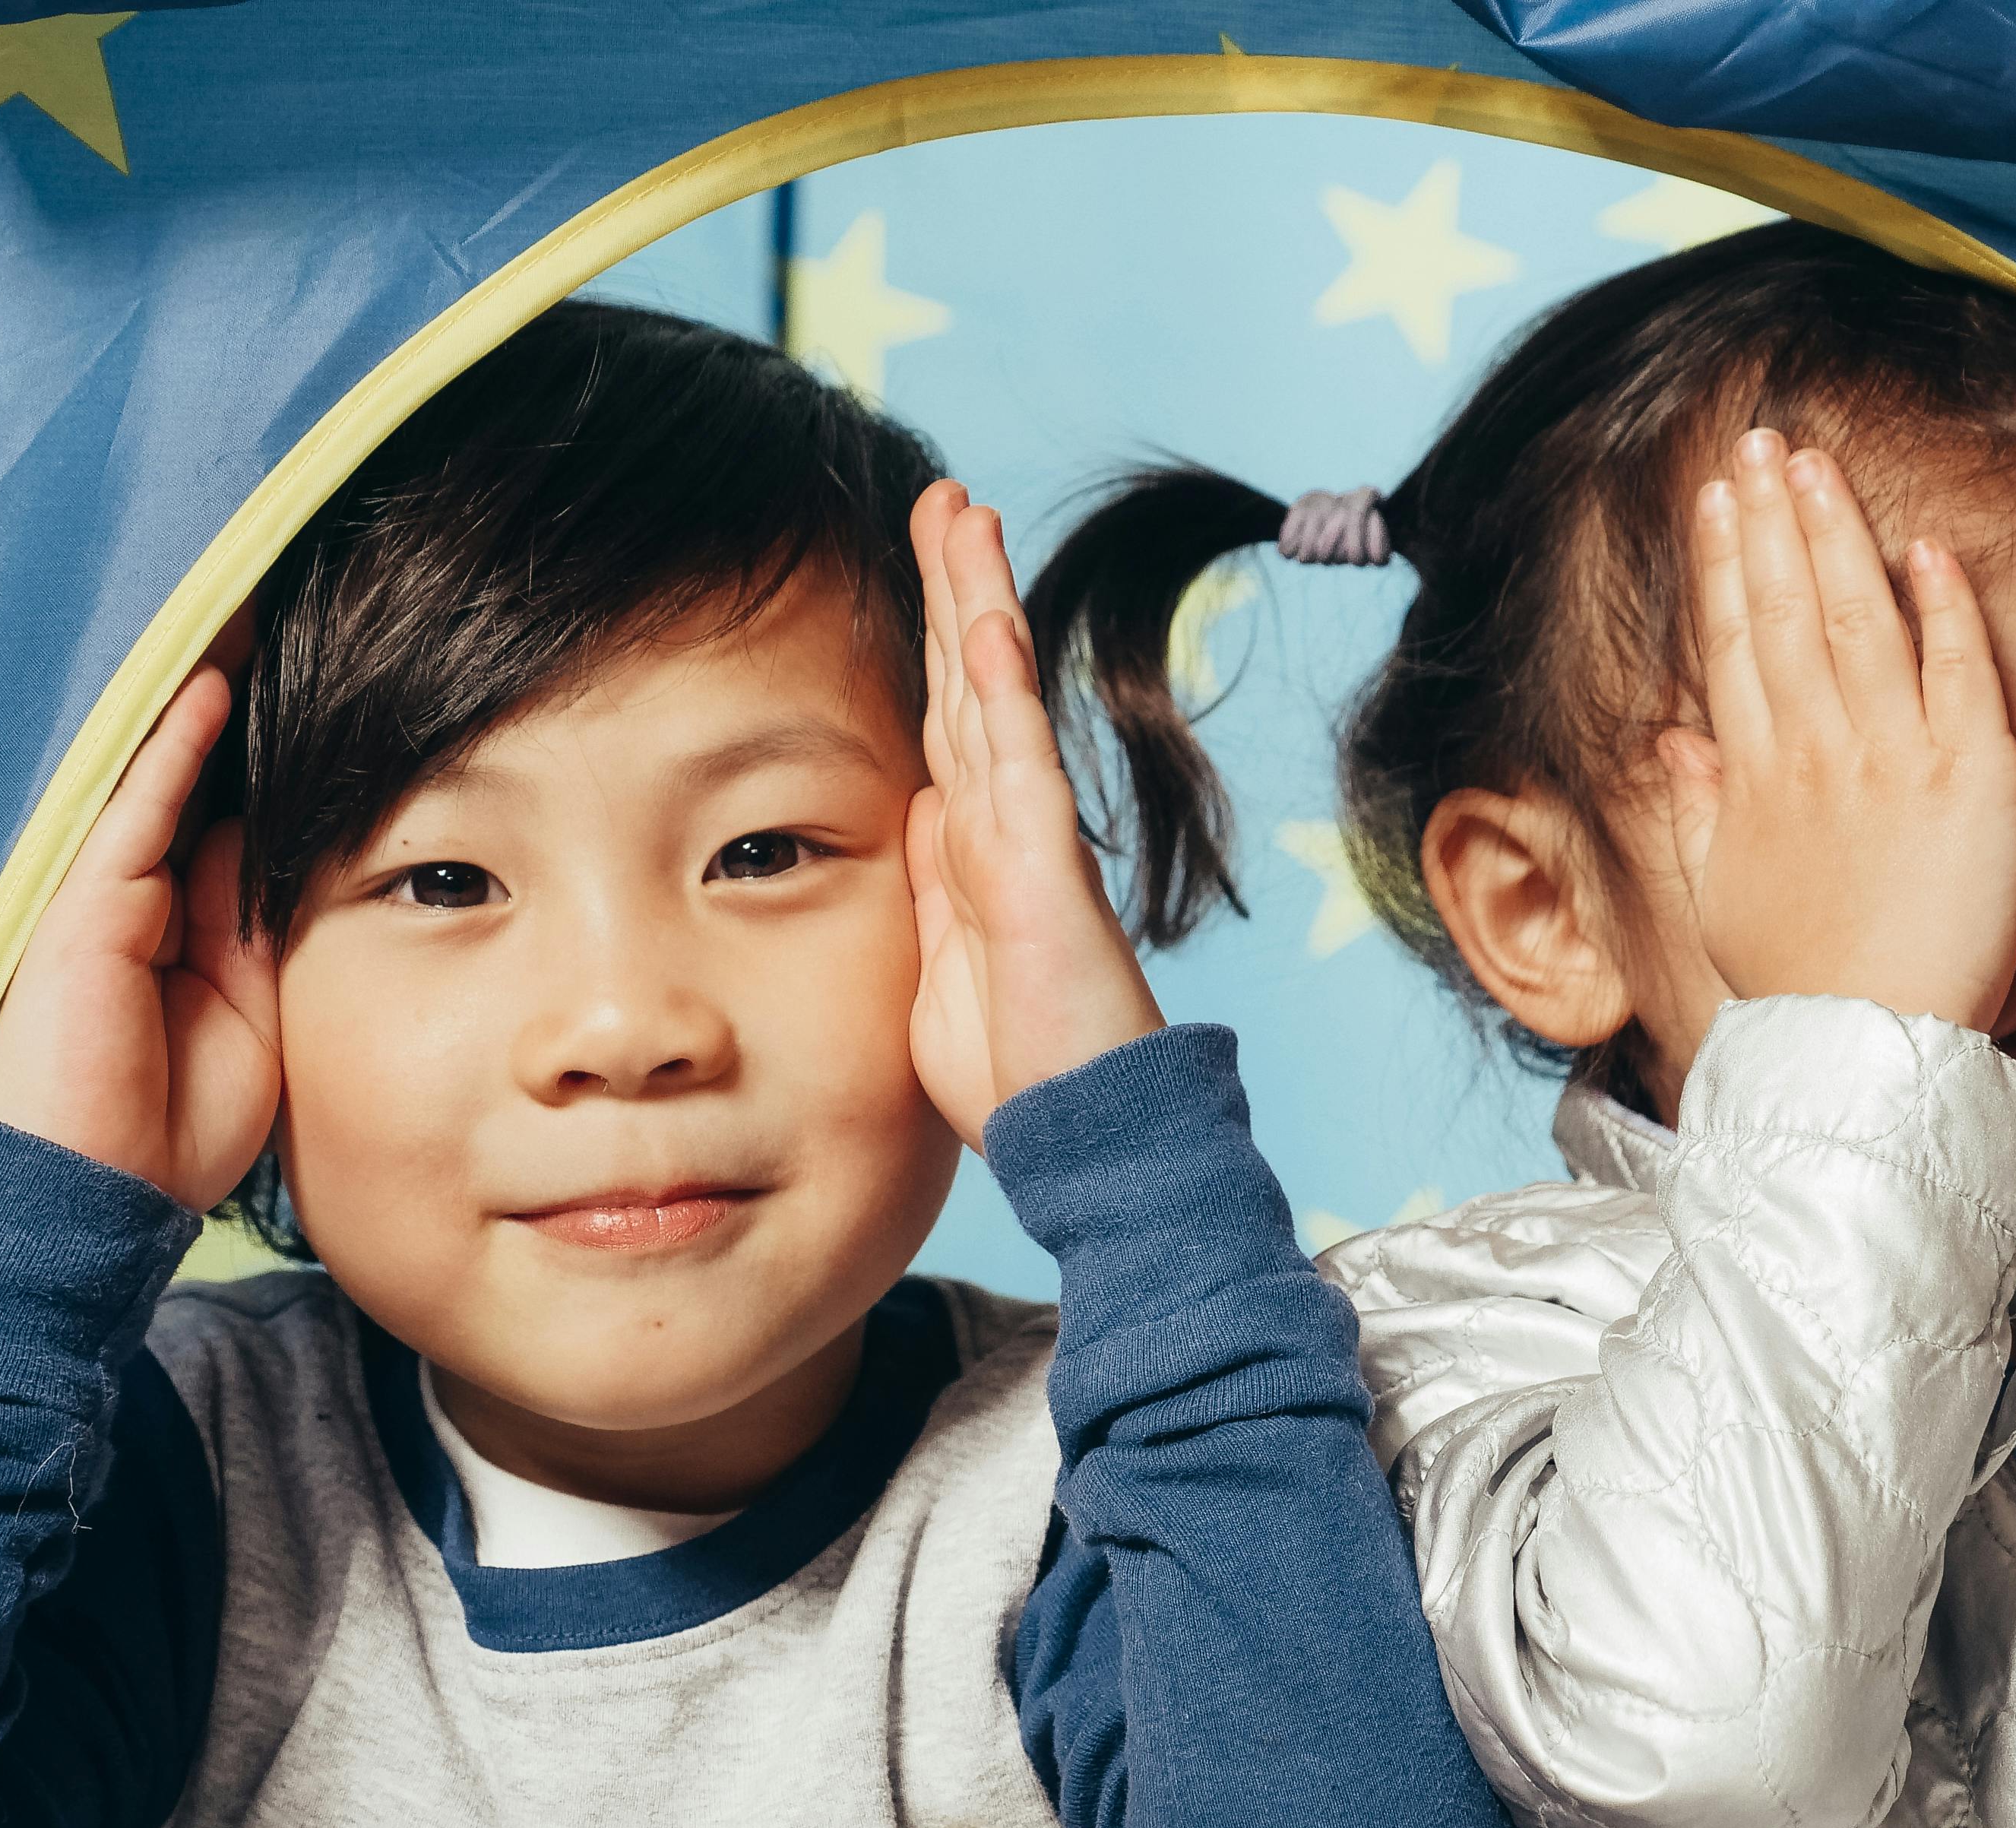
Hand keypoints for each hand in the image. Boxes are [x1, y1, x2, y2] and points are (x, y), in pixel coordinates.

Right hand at [0, 649, 280, 1209]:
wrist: (99, 1199)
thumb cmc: (177, 1125)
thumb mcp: (259, 1015)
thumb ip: (271, 933)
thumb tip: (299, 848)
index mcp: (183, 923)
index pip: (236, 812)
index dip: (283, 753)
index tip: (339, 684)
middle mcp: (139, 895)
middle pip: (199, 776)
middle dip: (246, 704)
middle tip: (295, 611)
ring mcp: (104, 896)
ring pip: (163, 775)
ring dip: (210, 700)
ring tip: (255, 614)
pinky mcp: (80, 907)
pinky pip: (136, 809)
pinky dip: (174, 749)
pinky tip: (213, 688)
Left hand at [904, 482, 1166, 1150]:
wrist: (1091, 1142)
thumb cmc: (1023, 1077)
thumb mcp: (941, 972)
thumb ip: (936, 890)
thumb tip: (924, 812)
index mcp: (979, 849)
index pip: (950, 721)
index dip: (937, 640)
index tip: (930, 561)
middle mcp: (1008, 829)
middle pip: (973, 682)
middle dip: (957, 585)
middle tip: (943, 497)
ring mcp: (1031, 844)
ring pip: (995, 698)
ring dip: (977, 602)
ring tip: (964, 514)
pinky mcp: (1046, 875)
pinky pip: (1017, 766)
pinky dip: (1000, 693)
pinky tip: (986, 625)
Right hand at [1661, 430, 2015, 1029]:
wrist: (1865, 1052)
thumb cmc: (1799, 989)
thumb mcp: (1721, 899)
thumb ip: (1697, 813)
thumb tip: (1674, 743)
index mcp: (1756, 777)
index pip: (1736, 642)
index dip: (1727, 562)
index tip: (1719, 497)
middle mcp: (1816, 752)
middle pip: (1787, 610)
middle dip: (1770, 518)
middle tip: (1760, 441)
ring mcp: (1893, 760)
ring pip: (1858, 619)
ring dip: (1836, 533)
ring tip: (1815, 462)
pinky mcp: (1972, 782)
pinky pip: (1958, 674)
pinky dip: (1943, 609)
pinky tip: (1925, 549)